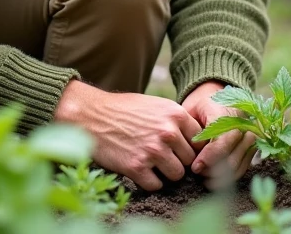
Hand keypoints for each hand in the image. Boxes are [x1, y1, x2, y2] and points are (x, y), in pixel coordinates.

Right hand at [54, 80, 203, 190]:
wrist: (91, 116)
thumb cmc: (123, 110)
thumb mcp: (155, 105)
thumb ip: (176, 121)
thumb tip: (198, 142)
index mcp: (175, 114)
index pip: (200, 141)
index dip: (189, 147)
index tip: (178, 148)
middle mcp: (167, 132)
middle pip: (189, 160)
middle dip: (176, 160)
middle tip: (159, 155)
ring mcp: (153, 151)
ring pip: (176, 175)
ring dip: (165, 173)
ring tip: (149, 162)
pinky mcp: (137, 167)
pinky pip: (156, 185)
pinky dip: (148, 181)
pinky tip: (138, 169)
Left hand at [183, 81, 256, 188]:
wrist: (214, 97)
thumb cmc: (198, 108)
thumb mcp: (191, 113)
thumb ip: (193, 132)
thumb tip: (193, 157)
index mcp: (227, 112)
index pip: (222, 141)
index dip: (208, 158)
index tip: (195, 167)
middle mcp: (244, 123)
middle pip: (232, 156)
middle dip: (212, 170)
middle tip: (197, 173)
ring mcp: (251, 135)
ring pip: (238, 164)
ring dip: (221, 176)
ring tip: (204, 178)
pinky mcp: (253, 146)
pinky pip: (244, 166)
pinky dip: (229, 176)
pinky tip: (215, 179)